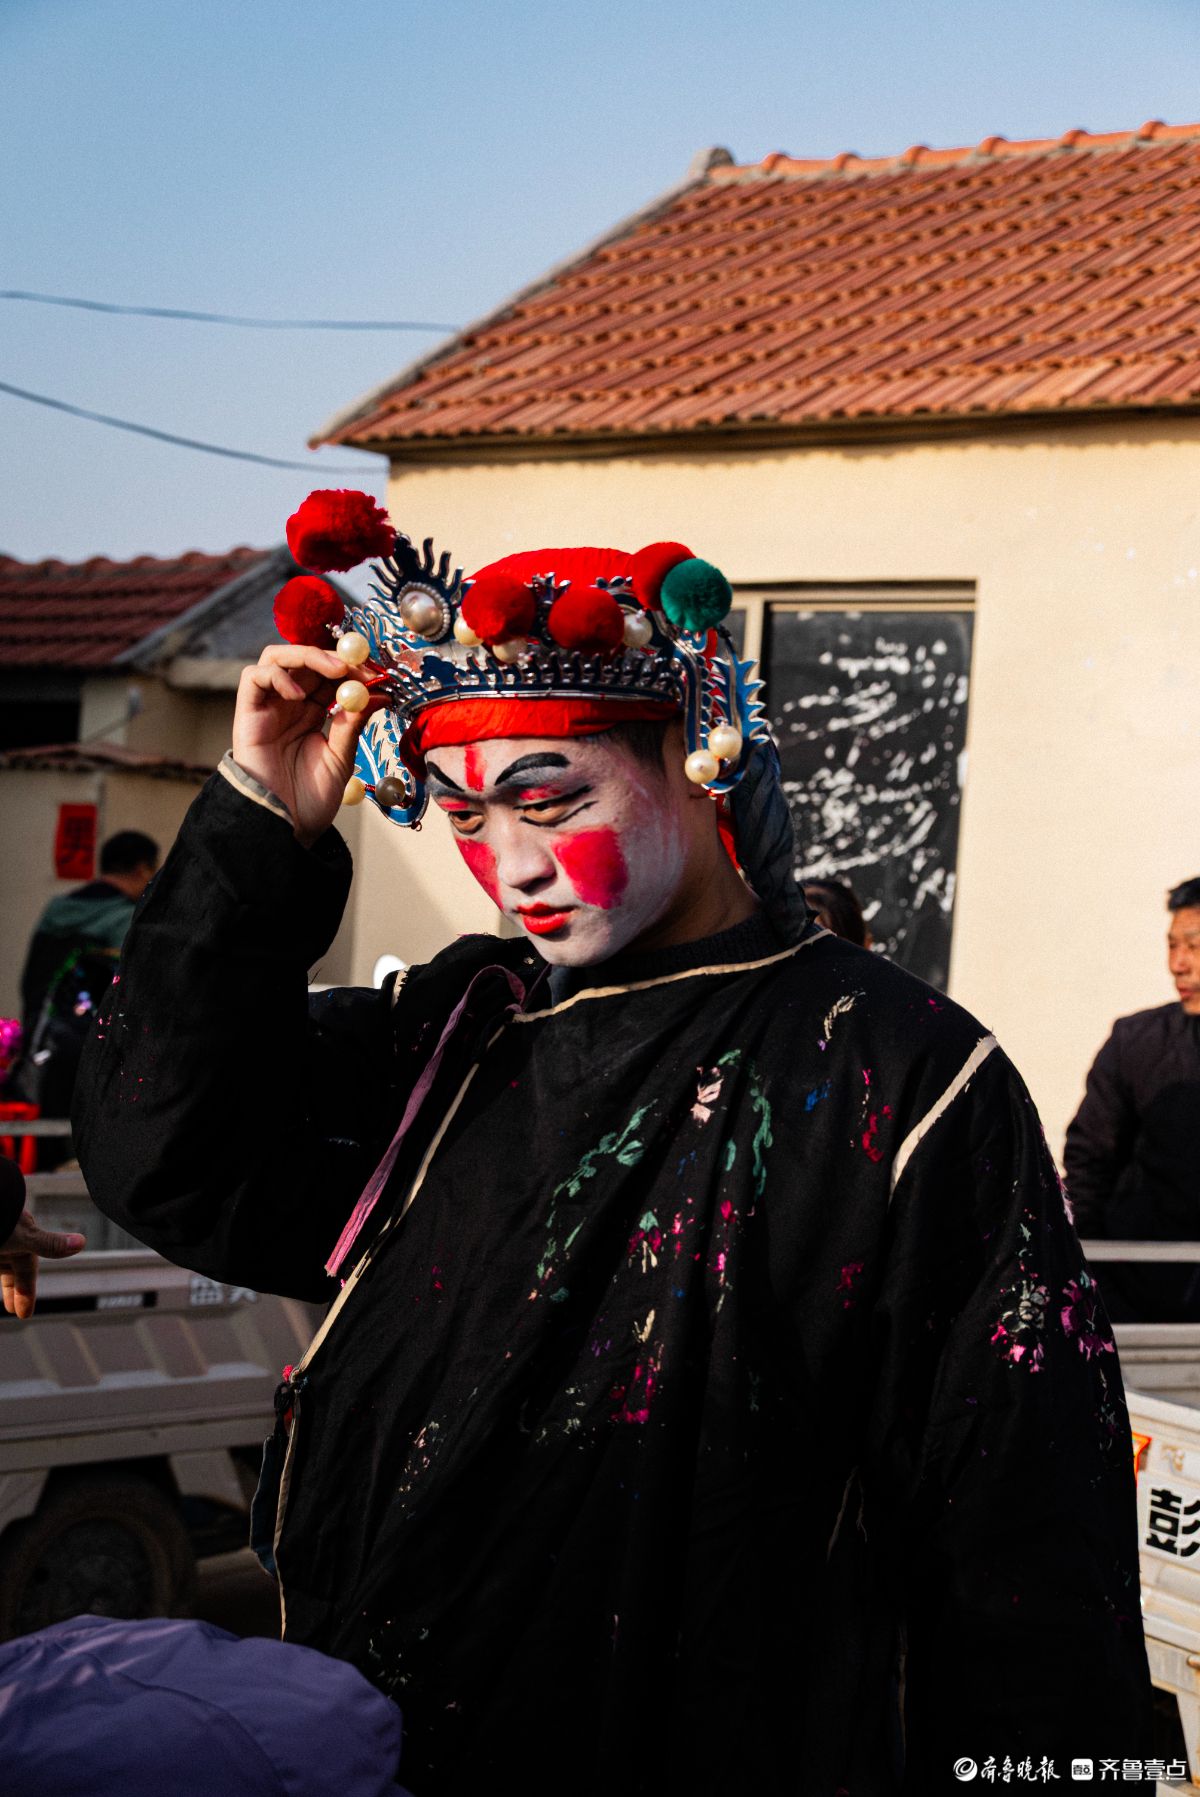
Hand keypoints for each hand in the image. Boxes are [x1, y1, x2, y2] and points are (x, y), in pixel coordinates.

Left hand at [1, 1211, 85, 1319]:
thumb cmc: (1, 1218)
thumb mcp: (24, 1235)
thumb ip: (50, 1243)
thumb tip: (81, 1242)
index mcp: (24, 1240)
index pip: (27, 1272)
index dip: (26, 1293)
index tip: (24, 1315)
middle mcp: (10, 1241)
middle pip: (13, 1271)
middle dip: (15, 1291)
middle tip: (14, 1311)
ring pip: (2, 1265)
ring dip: (4, 1285)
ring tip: (4, 1302)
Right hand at [232, 644, 379, 845]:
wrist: (286, 826)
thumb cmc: (310, 799)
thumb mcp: (341, 757)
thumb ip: (353, 724)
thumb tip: (378, 695)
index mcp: (311, 713)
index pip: (328, 675)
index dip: (351, 669)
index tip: (377, 674)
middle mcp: (287, 705)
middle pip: (305, 660)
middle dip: (334, 658)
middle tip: (359, 667)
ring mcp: (267, 707)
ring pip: (276, 658)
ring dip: (307, 656)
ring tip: (335, 671)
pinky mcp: (247, 714)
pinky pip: (253, 677)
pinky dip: (277, 675)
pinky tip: (298, 695)